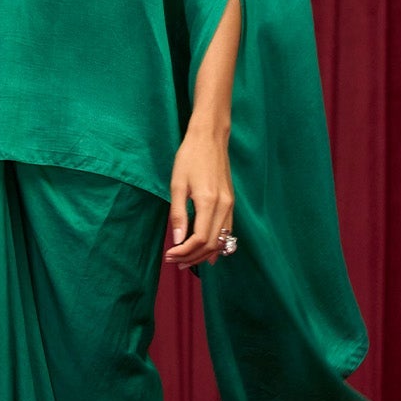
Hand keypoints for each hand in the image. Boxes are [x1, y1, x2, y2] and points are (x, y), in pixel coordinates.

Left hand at [164, 121, 233, 270]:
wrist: (210, 138)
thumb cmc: (190, 157)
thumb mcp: (177, 184)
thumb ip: (178, 214)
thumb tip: (178, 241)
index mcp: (208, 202)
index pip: (199, 239)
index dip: (184, 252)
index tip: (169, 255)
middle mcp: (224, 206)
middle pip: (211, 244)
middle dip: (193, 257)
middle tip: (175, 261)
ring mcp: (230, 205)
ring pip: (221, 241)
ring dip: (204, 254)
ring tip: (186, 261)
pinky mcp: (231, 203)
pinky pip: (227, 231)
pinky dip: (216, 245)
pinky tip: (207, 252)